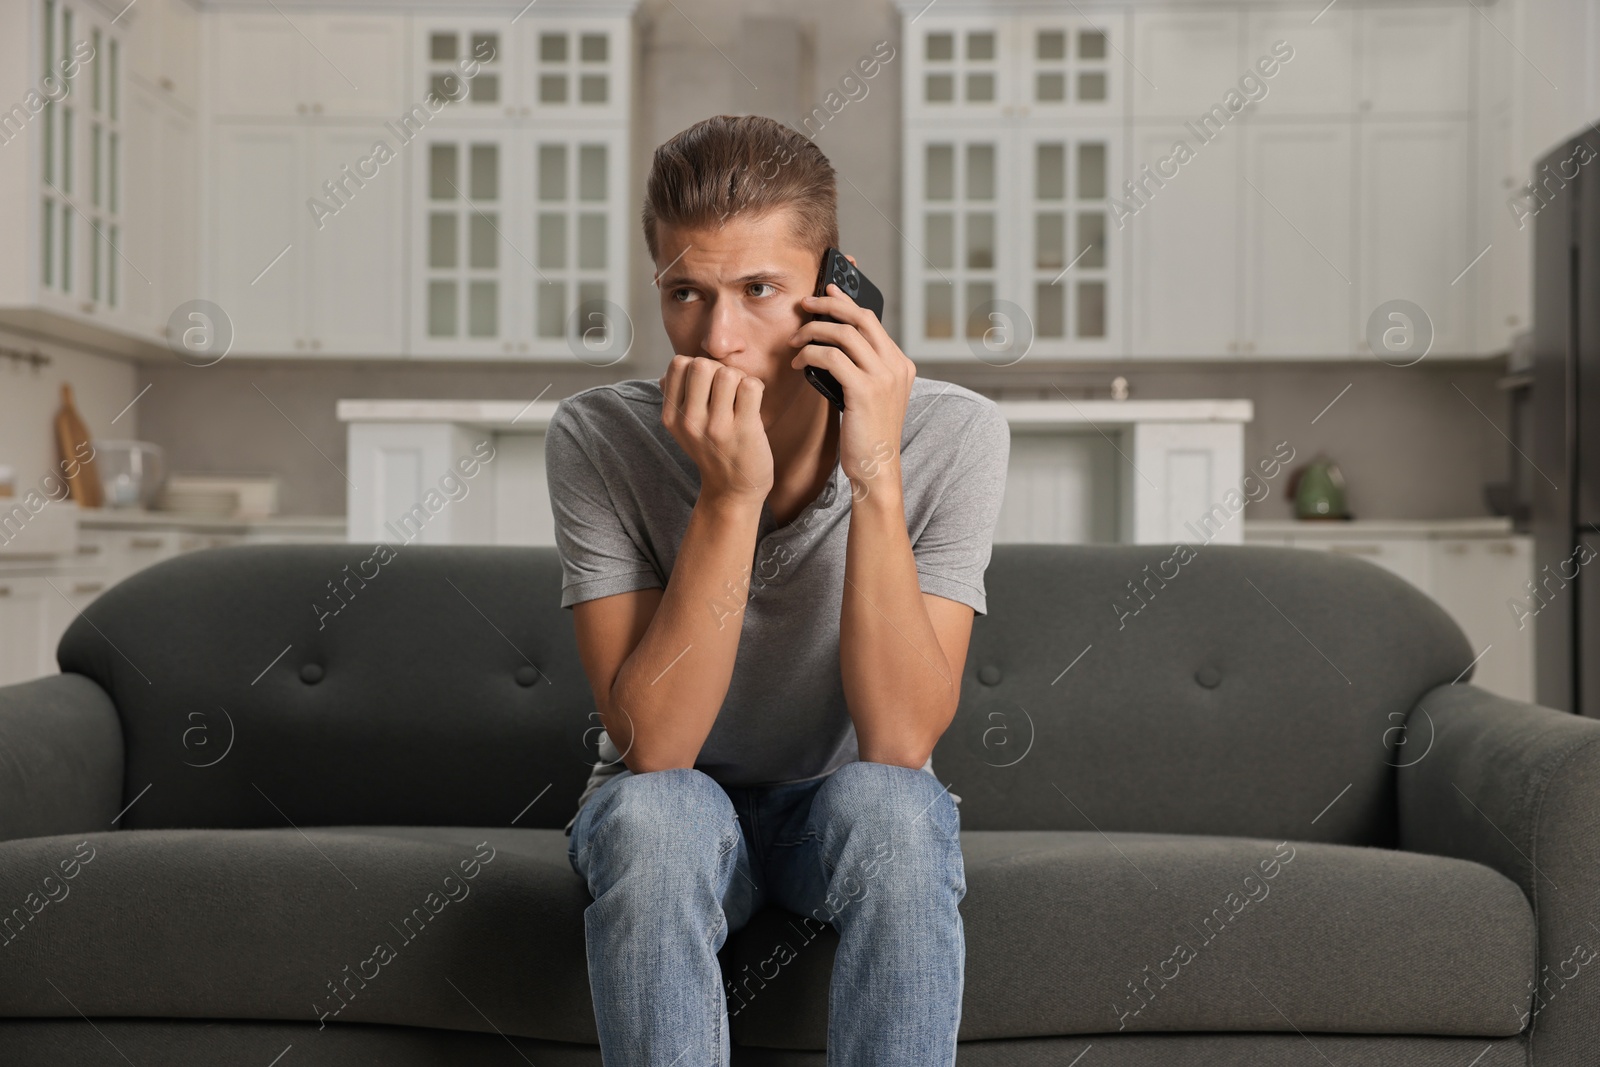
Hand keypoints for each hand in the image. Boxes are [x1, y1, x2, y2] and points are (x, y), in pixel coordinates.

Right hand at [658, 354, 772, 506]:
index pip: (679, 364)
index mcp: (672, 416)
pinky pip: (750, 387)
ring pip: (727, 373)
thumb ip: (676, 399)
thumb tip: (671, 372)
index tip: (709, 385)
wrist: (732, 491)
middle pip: (701, 364)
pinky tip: (754, 403)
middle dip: (720, 369)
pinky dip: (756, 388)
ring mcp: (716, 427)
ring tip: (742, 396)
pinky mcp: (743, 431)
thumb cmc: (713, 452)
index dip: (698, 365)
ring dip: (740, 378)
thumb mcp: (684, 429)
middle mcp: (689, 421)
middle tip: (729, 389)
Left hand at [788, 264, 914, 503]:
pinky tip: (797, 363)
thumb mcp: (871, 395)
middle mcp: (896, 366)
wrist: (876, 467)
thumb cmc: (867, 434)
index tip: (826, 292)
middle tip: (805, 305)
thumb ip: (862, 369)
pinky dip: (810, 354)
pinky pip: (831, 357)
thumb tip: (833, 344)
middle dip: (829, 305)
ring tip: (795, 340)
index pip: (872, 321)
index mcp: (901, 364)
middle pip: (860, 317)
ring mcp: (884, 377)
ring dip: (813, 331)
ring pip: (844, 334)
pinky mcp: (865, 391)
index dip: (846, 303)